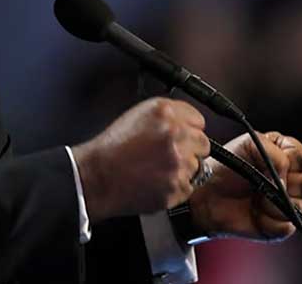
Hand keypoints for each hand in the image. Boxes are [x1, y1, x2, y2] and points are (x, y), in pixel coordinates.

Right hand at [72, 97, 210, 221]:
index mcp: (165, 113)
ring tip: (157, 170)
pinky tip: (156, 182)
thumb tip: (189, 123)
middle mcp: (175, 134)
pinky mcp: (178, 186)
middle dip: (190, 149)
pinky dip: (175, 187)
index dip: (188, 130)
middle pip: (203, 143)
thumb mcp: (137, 115)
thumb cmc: (112, 148)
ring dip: (182, 169)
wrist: (98, 176)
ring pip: (197, 167)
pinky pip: (189, 187)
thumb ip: (167, 116)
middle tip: (168, 156)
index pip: (198, 120)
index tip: (180, 137)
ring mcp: (179, 162)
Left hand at [188, 131, 301, 241]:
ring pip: (301, 206)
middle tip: (263, 182)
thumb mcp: (247, 145)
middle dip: (285, 184)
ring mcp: (286, 204)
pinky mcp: (280, 225)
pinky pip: (287, 226)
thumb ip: (273, 153)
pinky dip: (269, 221)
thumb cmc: (224, 167)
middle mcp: (289, 179)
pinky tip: (255, 214)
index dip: (291, 162)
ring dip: (274, 203)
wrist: (205, 194)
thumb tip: (285, 176)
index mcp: (284, 155)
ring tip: (255, 199)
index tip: (274, 164)